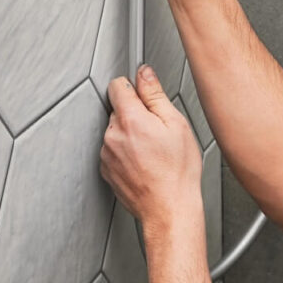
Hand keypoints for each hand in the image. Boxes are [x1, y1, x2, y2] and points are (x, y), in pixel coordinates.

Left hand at [100, 65, 203, 232]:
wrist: (169, 209)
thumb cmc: (177, 173)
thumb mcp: (176, 125)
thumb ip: (155, 95)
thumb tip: (144, 74)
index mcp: (130, 120)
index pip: (118, 86)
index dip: (133, 87)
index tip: (143, 94)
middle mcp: (112, 136)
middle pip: (118, 110)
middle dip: (135, 115)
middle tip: (157, 131)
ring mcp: (106, 154)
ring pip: (116, 131)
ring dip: (130, 135)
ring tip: (153, 152)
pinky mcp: (106, 170)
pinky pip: (114, 151)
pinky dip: (126, 153)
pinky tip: (145, 163)